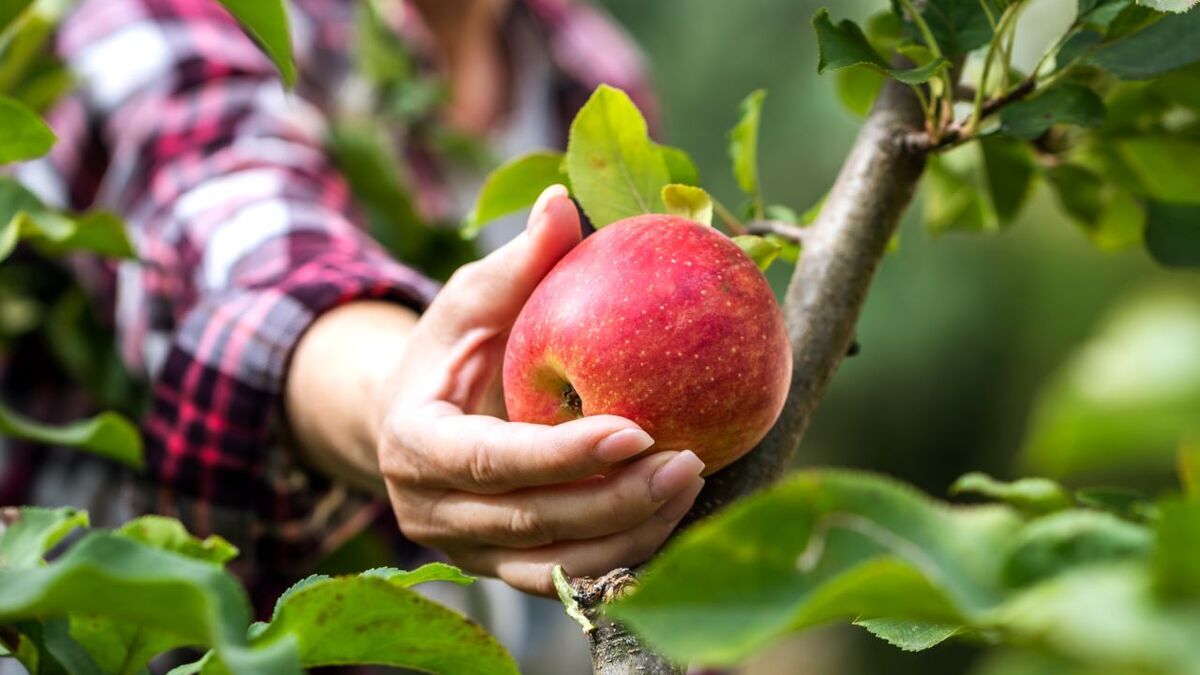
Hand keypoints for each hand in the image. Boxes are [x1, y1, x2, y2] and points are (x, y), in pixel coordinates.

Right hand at [377, 185, 704, 594]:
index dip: (560, 454)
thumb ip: (517, 264)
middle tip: (691, 461)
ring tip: (694, 484)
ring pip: (556, 565)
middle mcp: (432, 512)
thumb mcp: (471, 301)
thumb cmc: (450, 349)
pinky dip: (623, 555)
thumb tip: (564, 202)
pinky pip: (568, 576)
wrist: (412, 421)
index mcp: (414, 445)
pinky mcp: (503, 569)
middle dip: (616, 499)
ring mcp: (467, 551)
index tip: (636, 429)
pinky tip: (675, 519)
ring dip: (631, 533)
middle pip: (532, 521)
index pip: (487, 461)